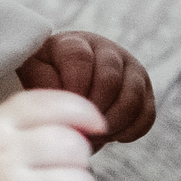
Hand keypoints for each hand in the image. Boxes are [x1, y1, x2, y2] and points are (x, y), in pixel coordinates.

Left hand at [19, 30, 154, 146]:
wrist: (66, 84)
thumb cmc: (44, 79)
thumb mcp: (33, 75)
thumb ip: (41, 82)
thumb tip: (63, 99)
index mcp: (75, 43)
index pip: (80, 58)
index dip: (74, 88)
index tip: (65, 110)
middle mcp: (106, 50)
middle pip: (111, 78)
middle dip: (95, 110)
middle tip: (81, 129)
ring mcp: (129, 68)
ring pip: (133, 95)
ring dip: (114, 122)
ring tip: (96, 137)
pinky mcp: (145, 89)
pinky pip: (147, 113)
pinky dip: (131, 130)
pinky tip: (113, 136)